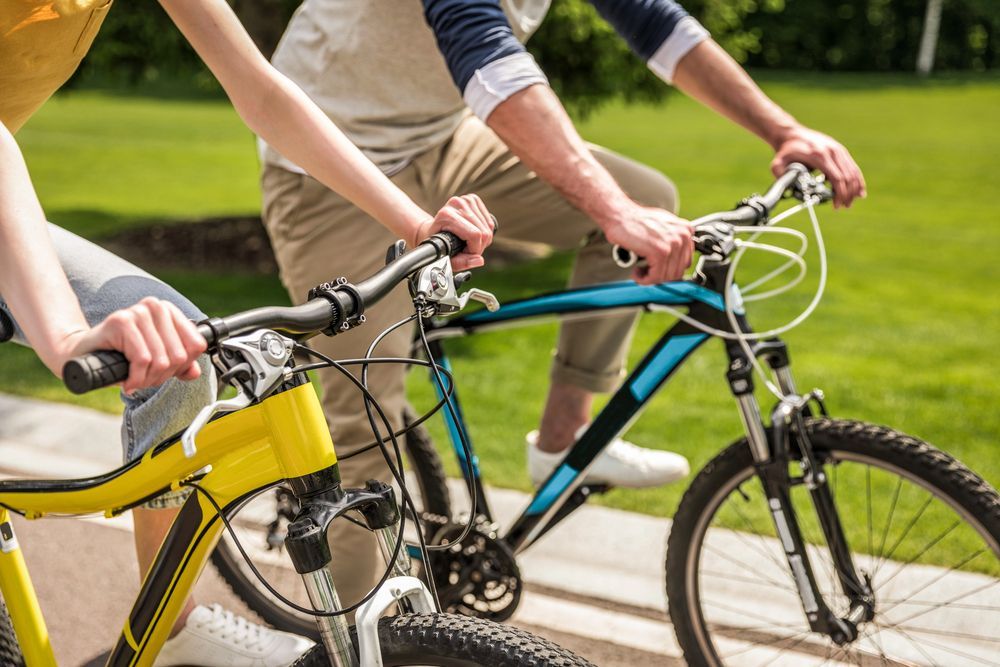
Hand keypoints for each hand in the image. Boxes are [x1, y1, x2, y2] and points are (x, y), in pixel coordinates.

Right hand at [57, 297, 206, 393]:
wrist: (82, 357)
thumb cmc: (121, 357)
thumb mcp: (157, 361)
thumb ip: (181, 365)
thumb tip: (195, 372)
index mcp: (169, 311)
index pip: (195, 345)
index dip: (182, 366)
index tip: (164, 371)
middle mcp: (155, 306)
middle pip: (179, 355)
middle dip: (163, 375)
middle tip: (145, 377)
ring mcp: (138, 312)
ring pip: (161, 360)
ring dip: (148, 379)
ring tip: (135, 378)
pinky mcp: (121, 321)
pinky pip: (143, 360)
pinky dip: (136, 378)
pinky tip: (128, 380)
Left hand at [413, 194, 495, 270]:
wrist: (431, 229)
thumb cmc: (438, 243)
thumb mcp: (445, 257)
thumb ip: (461, 262)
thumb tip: (479, 260)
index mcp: (446, 215)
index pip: (475, 235)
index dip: (475, 249)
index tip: (466, 253)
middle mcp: (456, 204)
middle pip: (484, 232)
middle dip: (479, 246)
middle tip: (467, 249)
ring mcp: (466, 199)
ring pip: (488, 227)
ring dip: (483, 239)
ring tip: (469, 241)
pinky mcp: (473, 199)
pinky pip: (489, 221)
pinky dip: (485, 231)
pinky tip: (474, 233)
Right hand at [604, 205, 693, 284]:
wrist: (619, 215)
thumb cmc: (636, 221)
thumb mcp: (662, 227)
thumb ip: (672, 241)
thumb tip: (673, 260)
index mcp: (686, 230)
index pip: (685, 263)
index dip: (668, 271)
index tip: (657, 271)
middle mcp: (683, 236)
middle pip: (677, 272)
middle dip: (659, 276)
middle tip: (647, 273)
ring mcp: (673, 244)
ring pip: (666, 276)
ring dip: (650, 279)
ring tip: (640, 272)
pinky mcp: (660, 252)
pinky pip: (655, 276)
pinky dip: (644, 279)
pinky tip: (637, 273)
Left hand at [771, 126, 866, 208]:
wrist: (791, 134)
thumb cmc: (786, 151)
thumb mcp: (778, 163)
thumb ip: (779, 174)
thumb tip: (784, 186)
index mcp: (819, 156)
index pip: (836, 177)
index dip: (839, 193)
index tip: (837, 206)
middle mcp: (832, 151)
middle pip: (847, 176)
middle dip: (848, 194)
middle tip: (844, 206)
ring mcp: (838, 149)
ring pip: (853, 171)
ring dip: (854, 188)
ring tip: (850, 202)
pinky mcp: (840, 150)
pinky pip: (852, 166)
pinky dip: (857, 179)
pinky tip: (860, 190)